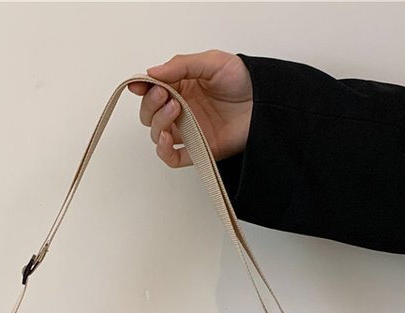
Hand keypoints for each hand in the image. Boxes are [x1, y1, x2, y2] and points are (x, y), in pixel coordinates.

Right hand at [128, 50, 252, 167]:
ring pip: (158, 134)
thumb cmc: (242, 81)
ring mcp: (188, 131)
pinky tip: (167, 139)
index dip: (142, 88)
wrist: (265, 103)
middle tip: (164, 95)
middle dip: (151, 105)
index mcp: (181, 87)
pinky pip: (172, 158)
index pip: (151, 90)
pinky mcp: (198, 150)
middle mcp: (181, 110)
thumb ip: (181, 65)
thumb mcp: (212, 62)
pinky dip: (164, 151)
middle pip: (150, 115)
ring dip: (159, 122)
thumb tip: (151, 72)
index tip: (139, 85)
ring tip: (176, 108)